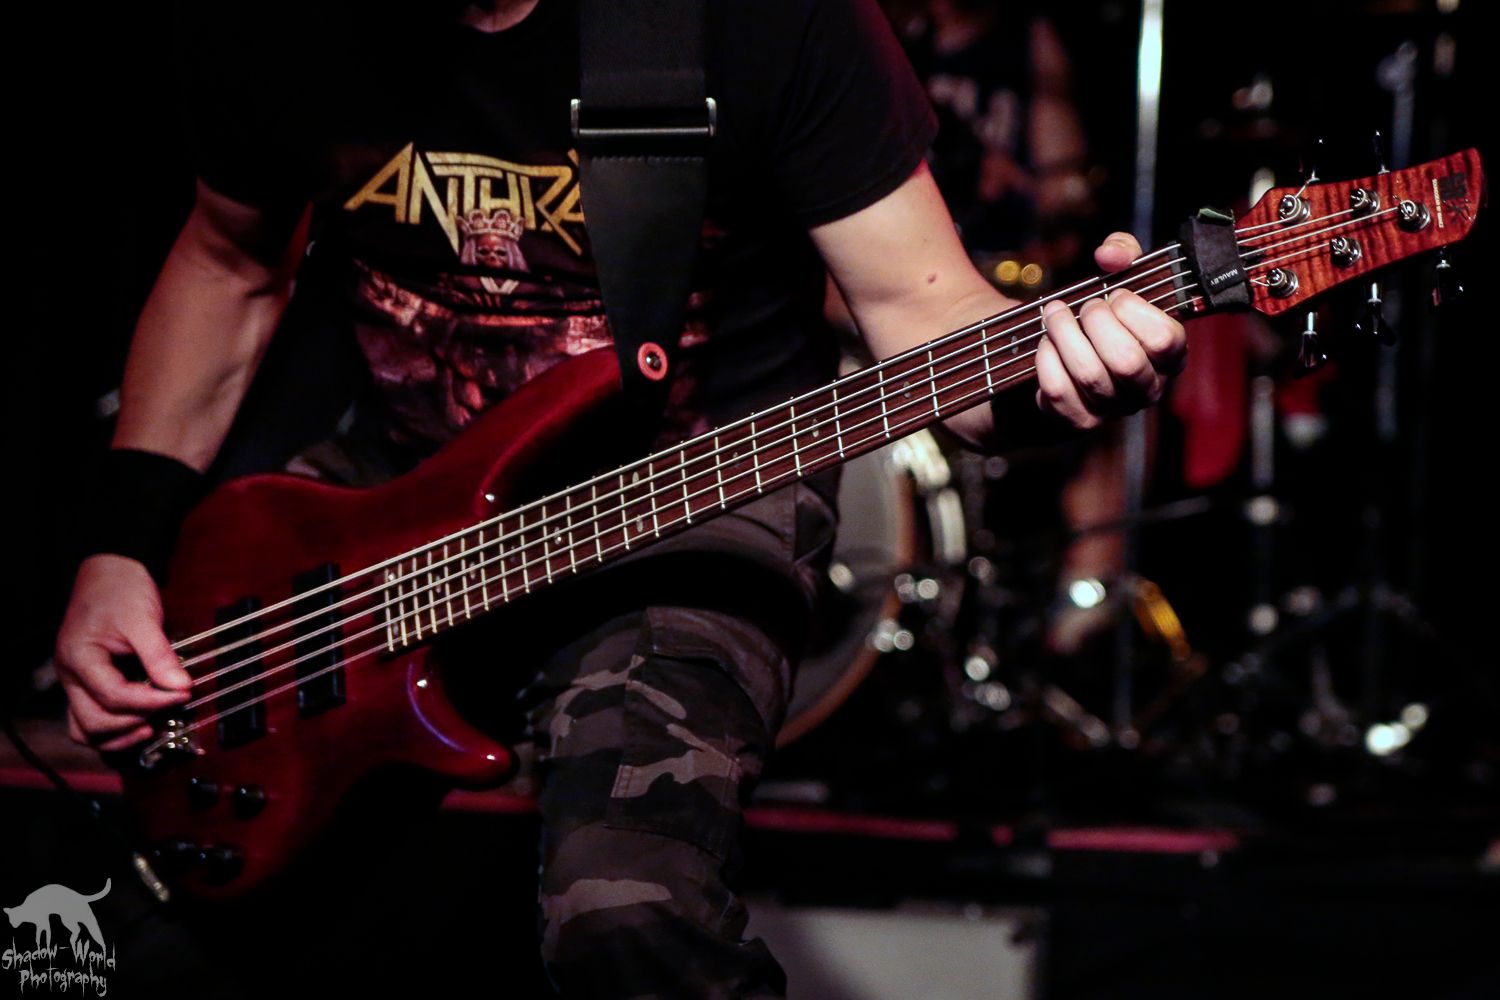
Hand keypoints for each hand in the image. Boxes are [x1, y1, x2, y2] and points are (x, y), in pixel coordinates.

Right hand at [53, 555, 192, 751]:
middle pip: (93, 723)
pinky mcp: (88, 684)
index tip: (183, 695)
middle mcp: (71, 676)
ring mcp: (76, 682)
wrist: (107, 572)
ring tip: (152, 727)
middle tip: (168, 711)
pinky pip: (91, 719)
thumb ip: (160, 656)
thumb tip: (182, 687)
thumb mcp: (143, 619)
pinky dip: (114, 728)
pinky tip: (141, 722)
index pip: (114, 696)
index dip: (152, 701)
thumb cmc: (119, 590)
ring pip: (86, 729)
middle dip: (133, 724)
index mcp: (80, 658)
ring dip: (119, 736)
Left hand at [1034, 232, 1186, 429]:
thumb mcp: (1120, 278)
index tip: (1115, 296)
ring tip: (1054, 314)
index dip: (1135, 310)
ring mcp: (1113, 410)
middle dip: (1097, 322)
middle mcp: (1147, 389)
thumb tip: (1109, 255)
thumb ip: (1123, 253)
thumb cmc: (1103, 317)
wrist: (1066, 361)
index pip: (1165, 340)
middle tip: (1085, 307)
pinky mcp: (1077, 420)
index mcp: (1170, 357)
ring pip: (1089, 374)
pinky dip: (1046, 358)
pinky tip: (1045, 343)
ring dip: (1064, 333)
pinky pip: (1058, 389)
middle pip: (1126, 361)